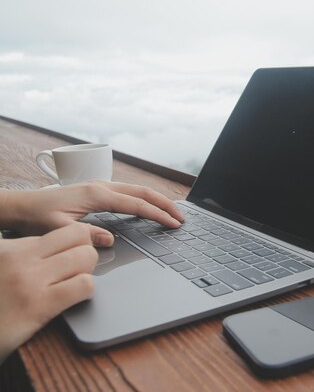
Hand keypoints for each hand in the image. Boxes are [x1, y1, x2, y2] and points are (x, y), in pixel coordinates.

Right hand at [0, 223, 98, 362]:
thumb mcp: (0, 265)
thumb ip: (23, 255)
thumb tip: (54, 250)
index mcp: (10, 247)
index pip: (63, 232)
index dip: (74, 245)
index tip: (71, 257)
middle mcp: (20, 257)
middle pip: (79, 235)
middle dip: (85, 252)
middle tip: (76, 271)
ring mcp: (30, 279)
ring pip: (86, 257)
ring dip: (88, 271)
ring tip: (75, 284)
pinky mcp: (39, 304)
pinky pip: (83, 285)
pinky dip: (86, 291)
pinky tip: (74, 299)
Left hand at [1, 181, 184, 245]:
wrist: (21, 205)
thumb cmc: (36, 217)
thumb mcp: (58, 230)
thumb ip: (85, 235)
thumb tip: (109, 239)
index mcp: (96, 195)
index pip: (137, 205)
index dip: (158, 215)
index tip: (173, 225)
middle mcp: (101, 186)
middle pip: (143, 192)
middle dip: (165, 204)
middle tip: (182, 218)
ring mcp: (100, 186)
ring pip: (137, 190)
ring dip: (157, 200)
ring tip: (172, 212)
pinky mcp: (97, 190)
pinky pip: (128, 192)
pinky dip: (144, 199)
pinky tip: (148, 208)